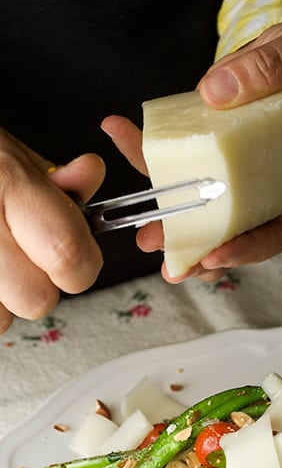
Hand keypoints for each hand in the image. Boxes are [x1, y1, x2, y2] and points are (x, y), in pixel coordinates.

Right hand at [0, 129, 104, 332]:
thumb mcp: (3, 148)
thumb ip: (50, 178)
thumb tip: (87, 176)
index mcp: (6, 183)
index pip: (70, 256)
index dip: (79, 265)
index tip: (70, 257)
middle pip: (36, 300)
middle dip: (36, 285)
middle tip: (19, 256)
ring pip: (1, 319)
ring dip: (1, 299)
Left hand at [103, 21, 281, 283]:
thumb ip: (266, 71)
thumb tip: (215, 91)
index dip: (252, 248)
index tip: (216, 255)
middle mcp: (278, 196)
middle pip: (245, 237)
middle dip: (205, 254)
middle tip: (173, 266)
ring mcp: (245, 187)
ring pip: (213, 219)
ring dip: (179, 232)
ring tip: (148, 239)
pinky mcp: (217, 167)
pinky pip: (185, 172)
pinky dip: (153, 162)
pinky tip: (123, 136)